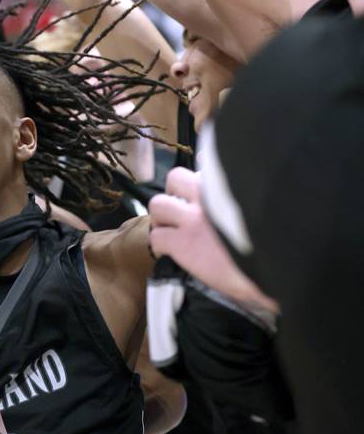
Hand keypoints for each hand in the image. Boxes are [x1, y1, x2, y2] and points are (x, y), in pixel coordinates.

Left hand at [149, 169, 276, 311]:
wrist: (276, 271)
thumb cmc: (278, 245)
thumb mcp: (266, 207)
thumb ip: (249, 191)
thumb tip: (240, 180)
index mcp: (230, 184)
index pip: (207, 162)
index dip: (202, 178)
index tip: (205, 188)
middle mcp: (208, 195)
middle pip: (174, 177)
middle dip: (175, 193)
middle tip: (183, 210)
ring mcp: (192, 219)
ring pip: (157, 204)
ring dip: (162, 217)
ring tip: (171, 230)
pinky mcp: (182, 243)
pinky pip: (156, 237)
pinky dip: (159, 245)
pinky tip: (170, 253)